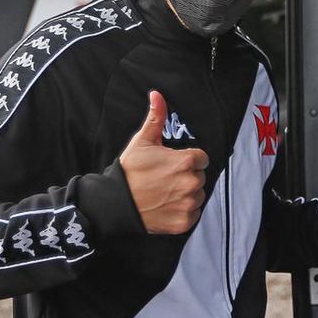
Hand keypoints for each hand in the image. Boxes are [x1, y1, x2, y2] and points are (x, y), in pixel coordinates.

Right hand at [120, 91, 209, 234]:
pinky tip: (166, 205)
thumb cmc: (130, 171)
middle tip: (165, 179)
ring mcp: (188, 204)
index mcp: (186, 162)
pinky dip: (183, 211)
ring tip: (165, 192)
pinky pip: (193, 214)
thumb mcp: (143, 141)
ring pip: (198, 195)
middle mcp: (191, 183)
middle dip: (186, 177)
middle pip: (200, 177)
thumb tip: (157, 95)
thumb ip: (156, 117)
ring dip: (186, 194)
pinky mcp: (184, 222)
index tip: (173, 164)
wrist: (115, 202)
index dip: (188, 160)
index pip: (201, 159)